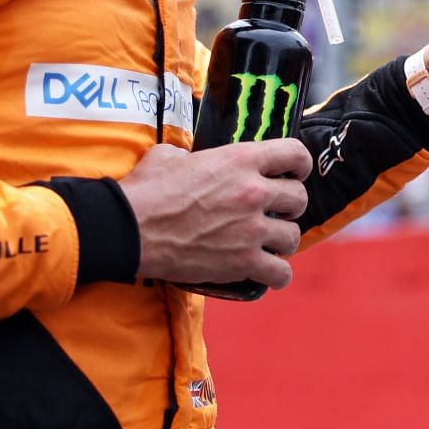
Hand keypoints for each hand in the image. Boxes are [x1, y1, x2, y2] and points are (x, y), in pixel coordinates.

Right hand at [119, 139, 310, 285]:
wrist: (130, 229)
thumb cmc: (147, 190)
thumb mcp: (171, 156)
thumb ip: (194, 155)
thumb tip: (191, 159)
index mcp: (241, 159)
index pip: (295, 153)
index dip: (298, 164)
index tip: (293, 173)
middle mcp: (253, 192)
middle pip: (299, 198)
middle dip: (289, 206)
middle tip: (273, 212)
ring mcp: (251, 229)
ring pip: (293, 237)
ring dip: (282, 241)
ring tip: (267, 243)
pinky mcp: (242, 262)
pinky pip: (281, 273)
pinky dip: (276, 275)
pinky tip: (266, 272)